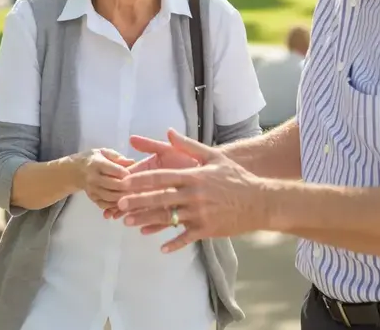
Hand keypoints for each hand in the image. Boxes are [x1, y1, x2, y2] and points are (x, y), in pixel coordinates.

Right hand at [76, 148, 134, 210]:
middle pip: (114, 185)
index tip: (137, 174)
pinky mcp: (92, 198)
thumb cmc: (93, 159)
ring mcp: (92, 190)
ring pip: (110, 197)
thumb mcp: (104, 152)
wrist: (74, 171)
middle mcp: (93, 177)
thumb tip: (133, 162)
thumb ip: (118, 157)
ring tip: (135, 196)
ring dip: (124, 198)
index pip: (115, 170)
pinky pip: (105, 205)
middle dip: (128, 187)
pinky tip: (124, 203)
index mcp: (97, 163)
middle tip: (139, 188)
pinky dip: (115, 206)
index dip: (127, 173)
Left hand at [116, 128, 267, 252]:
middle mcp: (194, 195)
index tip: (125, 182)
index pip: (161, 177)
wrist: (259, 200)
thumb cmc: (236, 177)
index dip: (141, 180)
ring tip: (130, 224)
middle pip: (160, 198)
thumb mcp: (213, 157)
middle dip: (138, 202)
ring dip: (147, 222)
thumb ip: (189, 146)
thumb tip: (169, 132)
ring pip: (168, 218)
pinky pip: (186, 237)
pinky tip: (160, 247)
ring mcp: (200, 213)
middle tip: (119, 205)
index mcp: (193, 176)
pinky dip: (173, 243)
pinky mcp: (207, 229)